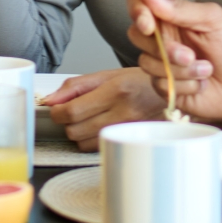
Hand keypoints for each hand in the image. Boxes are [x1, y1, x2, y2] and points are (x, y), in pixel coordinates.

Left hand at [41, 69, 168, 148]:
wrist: (170, 93)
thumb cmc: (138, 82)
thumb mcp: (106, 75)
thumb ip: (75, 86)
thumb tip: (51, 100)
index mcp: (115, 91)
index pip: (72, 111)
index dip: (57, 112)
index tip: (57, 108)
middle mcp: (122, 113)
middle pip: (74, 130)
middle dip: (67, 121)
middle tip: (73, 111)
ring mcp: (126, 130)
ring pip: (82, 143)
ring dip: (78, 132)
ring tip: (88, 118)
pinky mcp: (127, 141)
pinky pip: (95, 148)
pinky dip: (90, 140)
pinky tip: (98, 127)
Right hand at [123, 0, 221, 125]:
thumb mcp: (213, 20)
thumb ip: (180, 8)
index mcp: (171, 16)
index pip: (138, 4)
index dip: (137, 12)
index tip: (149, 25)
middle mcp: (162, 38)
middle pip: (136, 36)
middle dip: (164, 49)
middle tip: (191, 54)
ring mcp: (162, 63)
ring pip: (147, 63)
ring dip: (180, 70)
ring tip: (206, 69)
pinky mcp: (167, 87)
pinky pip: (160, 85)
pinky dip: (185, 86)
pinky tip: (202, 84)